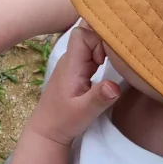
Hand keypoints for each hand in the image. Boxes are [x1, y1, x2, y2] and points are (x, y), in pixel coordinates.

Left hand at [31, 24, 120, 143]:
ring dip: (103, 47)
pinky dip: (101, 54)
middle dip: (103, 38)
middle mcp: (70, 60)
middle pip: (87, 33)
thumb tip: (115, 87)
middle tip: (115, 55)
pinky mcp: (77, 70)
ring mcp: (73, 64)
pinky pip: (90, 52)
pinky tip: (108, 65)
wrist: (47, 130)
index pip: (82, 35)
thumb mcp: (84, 113)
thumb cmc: (63, 121)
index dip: (97, 40)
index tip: (105, 60)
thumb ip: (99, 98)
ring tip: (114, 61)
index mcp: (70, 65)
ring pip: (90, 41)